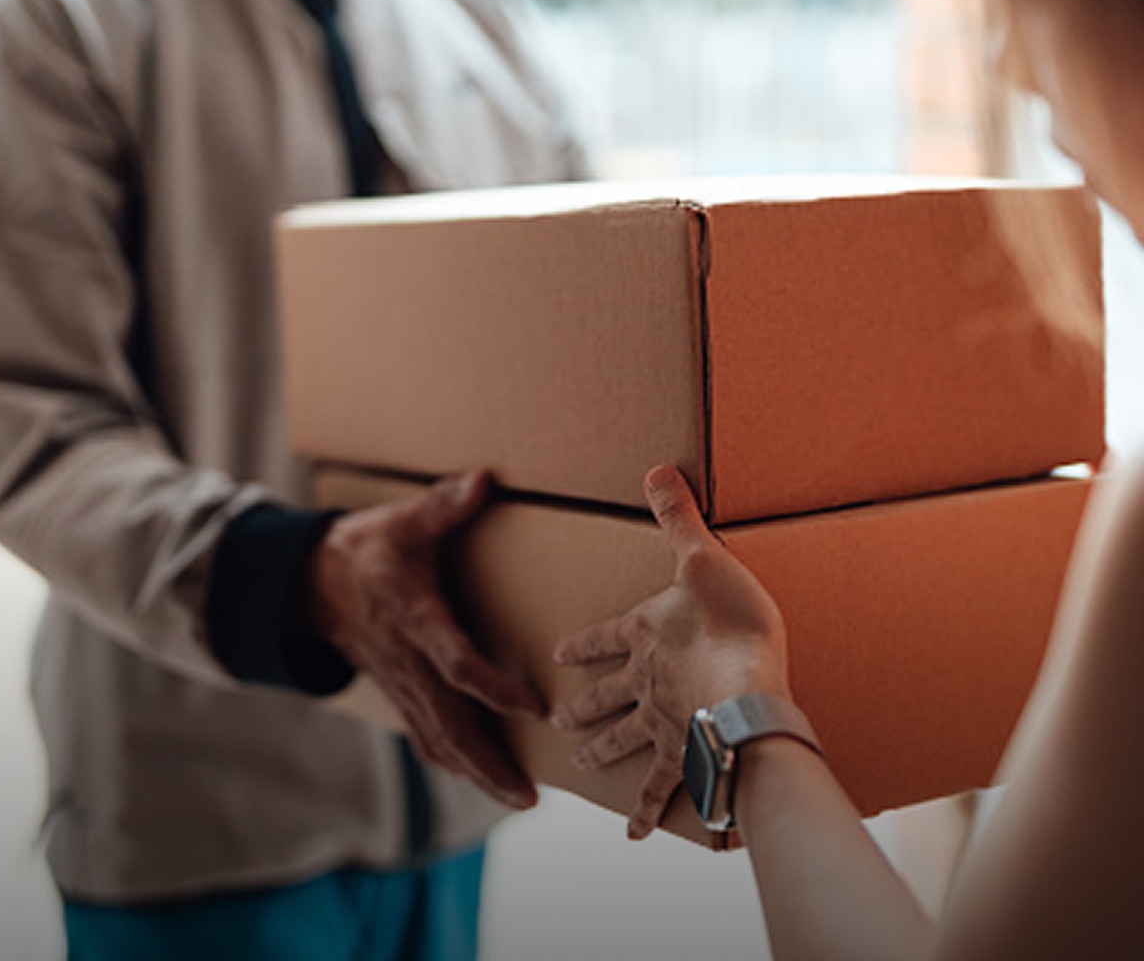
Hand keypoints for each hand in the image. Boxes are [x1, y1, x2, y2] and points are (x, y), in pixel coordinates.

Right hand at [308, 470, 542, 809]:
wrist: (310, 583)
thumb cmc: (367, 549)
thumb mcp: (403, 520)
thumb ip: (444, 505)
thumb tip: (484, 480)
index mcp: (413, 617)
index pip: (454, 661)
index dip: (491, 686)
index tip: (533, 705)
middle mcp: (406, 661)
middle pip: (449, 723)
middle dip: (488, 763)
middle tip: (528, 797)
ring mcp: (400, 683)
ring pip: (438, 739)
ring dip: (477, 774)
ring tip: (519, 799)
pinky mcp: (399, 693)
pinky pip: (425, 736)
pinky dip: (453, 762)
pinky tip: (482, 781)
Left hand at [550, 465, 789, 838]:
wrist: (747, 687)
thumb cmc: (730, 622)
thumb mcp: (703, 558)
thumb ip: (678, 517)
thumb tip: (655, 468)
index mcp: (642, 633)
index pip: (602, 636)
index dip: (580, 643)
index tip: (556, 653)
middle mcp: (643, 680)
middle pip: (607, 694)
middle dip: (584, 706)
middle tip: (559, 722)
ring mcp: (659, 721)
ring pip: (625, 739)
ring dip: (604, 751)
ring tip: (583, 764)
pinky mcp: (683, 753)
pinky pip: (662, 788)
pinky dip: (647, 813)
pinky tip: (633, 836)